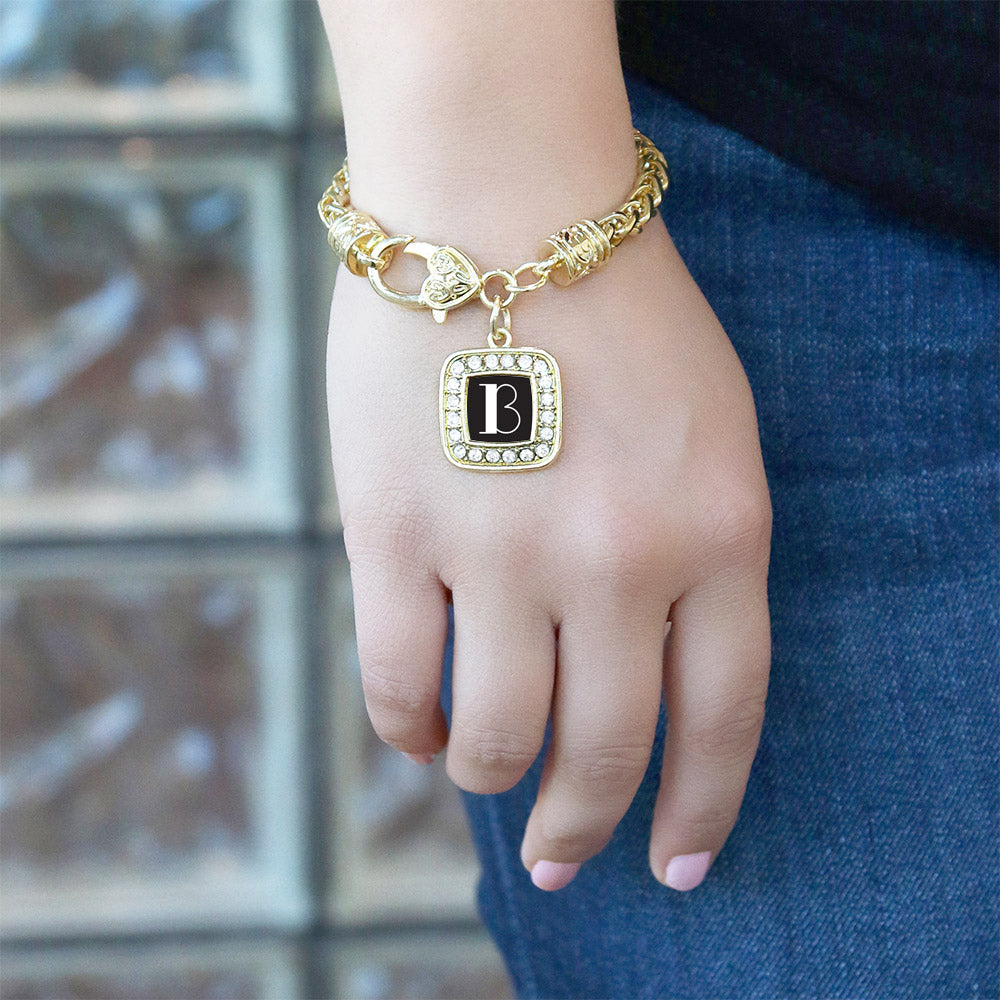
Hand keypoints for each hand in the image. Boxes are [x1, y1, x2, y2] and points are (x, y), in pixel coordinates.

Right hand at [327, 216, 771, 890]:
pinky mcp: (396, 533)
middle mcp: (620, 559)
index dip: (700, 811)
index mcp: (720, 530)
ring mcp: (504, 551)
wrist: (500, 203)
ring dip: (493, 777)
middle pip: (605, 750)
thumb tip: (640, 673)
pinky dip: (411, 731)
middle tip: (564, 859)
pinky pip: (398, 686)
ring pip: (496, 737)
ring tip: (487, 772)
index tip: (675, 864)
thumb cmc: (616, 311)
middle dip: (582, 828)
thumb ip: (699, 555)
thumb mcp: (714, 431)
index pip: (724, 720)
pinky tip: (423, 732)